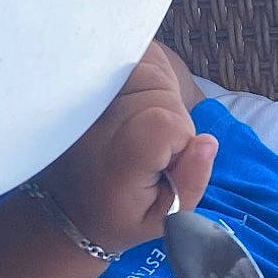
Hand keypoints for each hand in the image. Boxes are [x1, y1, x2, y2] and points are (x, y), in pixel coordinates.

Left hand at [37, 45, 217, 255]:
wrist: (69, 206)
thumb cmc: (123, 213)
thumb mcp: (163, 220)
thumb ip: (190, 184)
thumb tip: (207, 143)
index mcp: (118, 162)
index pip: (166, 123)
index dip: (182, 136)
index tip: (167, 159)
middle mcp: (97, 123)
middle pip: (160, 90)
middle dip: (172, 114)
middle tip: (157, 147)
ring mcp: (87, 98)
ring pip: (148, 68)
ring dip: (159, 92)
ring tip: (146, 124)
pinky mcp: (85, 81)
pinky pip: (133, 57)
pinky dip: (147, 72)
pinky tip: (139, 101)